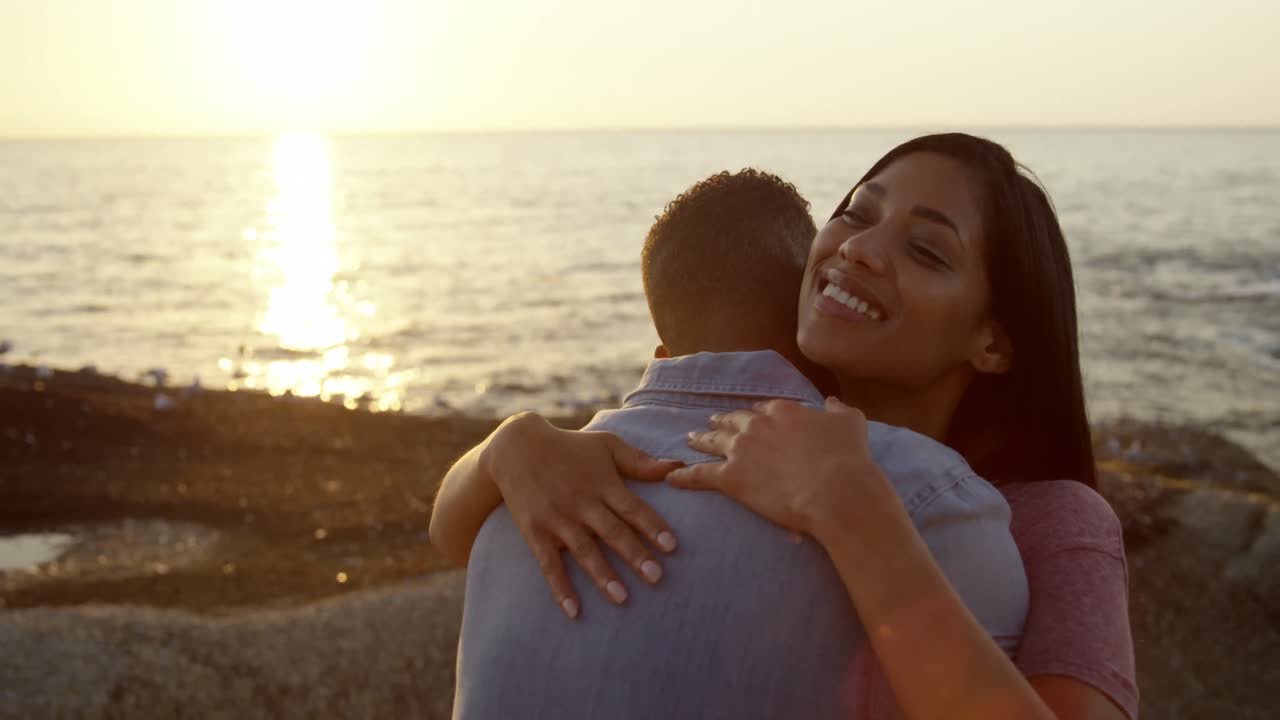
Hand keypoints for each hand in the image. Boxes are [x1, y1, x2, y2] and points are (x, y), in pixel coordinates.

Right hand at [484, 413, 682, 618]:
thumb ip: (640, 461)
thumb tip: (678, 466)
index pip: (633, 508)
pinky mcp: (536, 532)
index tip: (672, 546)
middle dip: (634, 555)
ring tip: (622, 598)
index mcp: (603, 484)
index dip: (653, 527)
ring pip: (584, 551)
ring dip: (603, 575)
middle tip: (656, 577)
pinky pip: (549, 565)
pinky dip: (560, 588)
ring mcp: (558, 519)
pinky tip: (573, 611)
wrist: (517, 447)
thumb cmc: (570, 446)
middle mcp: (582, 503)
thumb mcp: (606, 445)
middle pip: (612, 532)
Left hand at [667, 397, 887, 537]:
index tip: (750, 417)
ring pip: (713, 442)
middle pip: (733, 421)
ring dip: (700, 440)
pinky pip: (700, 475)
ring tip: (690, 439)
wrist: (836, 490)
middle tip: (711, 422)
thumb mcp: (850, 421)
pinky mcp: (731, 478)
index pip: (762, 409)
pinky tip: (672, 478)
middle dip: (721, 421)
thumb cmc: (848, 457)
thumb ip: (838, 409)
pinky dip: (684, 477)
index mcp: (782, 410)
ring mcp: (741, 450)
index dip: (755, 414)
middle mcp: (756, 425)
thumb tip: (831, 402)